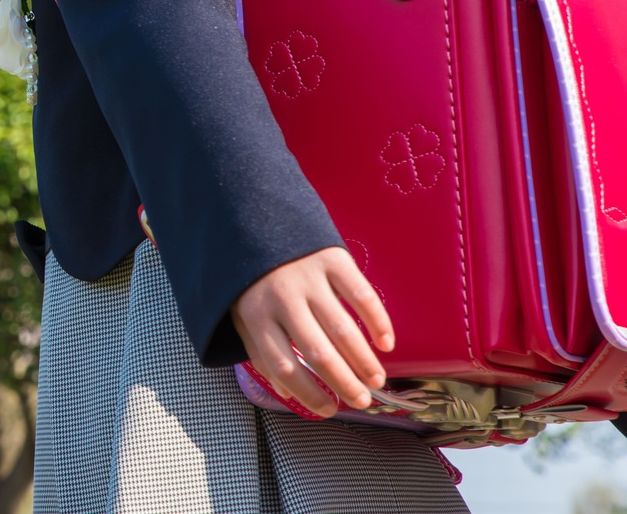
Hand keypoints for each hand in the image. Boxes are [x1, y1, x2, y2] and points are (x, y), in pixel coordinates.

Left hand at [228, 246, 393, 416]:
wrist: (253, 217)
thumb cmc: (250, 277)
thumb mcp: (241, 313)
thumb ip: (260, 351)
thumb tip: (289, 391)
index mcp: (254, 315)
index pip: (284, 367)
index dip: (309, 394)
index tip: (328, 410)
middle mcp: (281, 298)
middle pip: (318, 353)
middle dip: (345, 384)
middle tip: (362, 401)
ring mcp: (307, 277)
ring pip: (343, 330)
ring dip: (364, 360)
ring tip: (376, 380)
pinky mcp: (330, 258)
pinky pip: (361, 295)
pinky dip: (378, 322)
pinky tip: (386, 342)